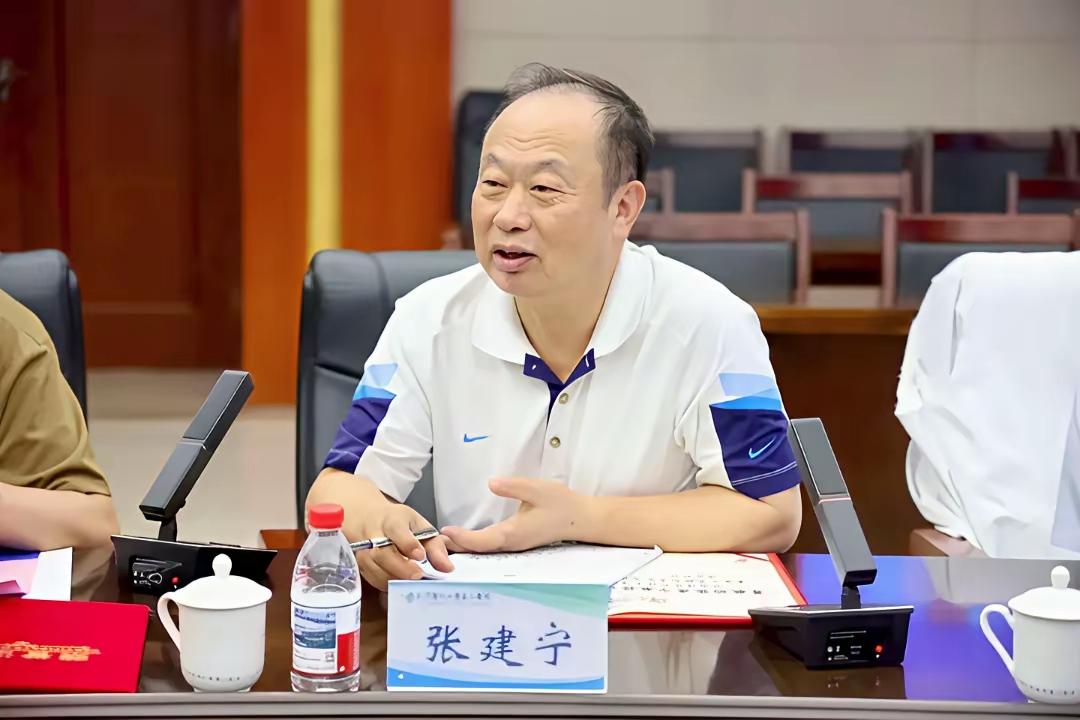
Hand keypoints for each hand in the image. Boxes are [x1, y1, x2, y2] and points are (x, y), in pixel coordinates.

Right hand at [350, 503, 453, 590]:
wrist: (369, 520)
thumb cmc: (399, 523)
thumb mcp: (420, 526)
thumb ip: (435, 546)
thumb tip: (447, 568)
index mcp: (392, 520)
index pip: (397, 530)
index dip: (408, 544)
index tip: (420, 555)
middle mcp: (373, 535)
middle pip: (383, 553)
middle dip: (401, 567)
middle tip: (418, 576)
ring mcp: (364, 551)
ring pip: (375, 568)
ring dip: (394, 578)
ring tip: (412, 583)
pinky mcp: (360, 565)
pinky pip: (372, 578)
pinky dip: (387, 584)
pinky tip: (401, 585)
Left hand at [440, 477, 588, 552]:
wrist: (580, 519)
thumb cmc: (560, 503)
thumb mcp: (537, 489)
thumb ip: (513, 486)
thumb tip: (491, 483)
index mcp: (513, 533)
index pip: (482, 540)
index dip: (462, 538)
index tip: (445, 532)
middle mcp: (511, 544)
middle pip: (479, 550)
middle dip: (457, 546)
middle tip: (433, 541)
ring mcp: (514, 546)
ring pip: (484, 550)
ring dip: (465, 547)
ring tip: (443, 540)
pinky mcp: (517, 543)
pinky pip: (491, 548)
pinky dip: (476, 545)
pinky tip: (466, 540)